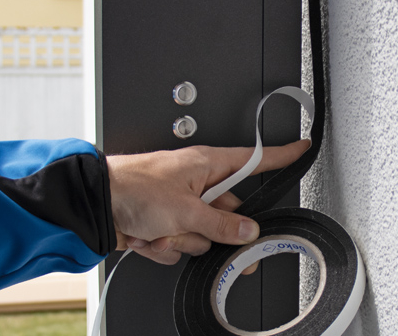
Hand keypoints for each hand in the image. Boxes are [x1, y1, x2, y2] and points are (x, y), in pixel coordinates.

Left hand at [107, 139, 309, 265]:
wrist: (95, 204)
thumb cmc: (132, 187)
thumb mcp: (185, 208)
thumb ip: (220, 224)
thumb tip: (246, 231)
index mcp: (206, 165)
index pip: (254, 160)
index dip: (280, 156)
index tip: (302, 149)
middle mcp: (195, 183)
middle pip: (228, 214)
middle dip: (217, 232)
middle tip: (215, 239)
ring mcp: (179, 206)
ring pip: (203, 236)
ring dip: (183, 240)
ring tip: (162, 230)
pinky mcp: (163, 225)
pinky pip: (180, 246)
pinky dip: (165, 247)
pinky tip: (150, 237)